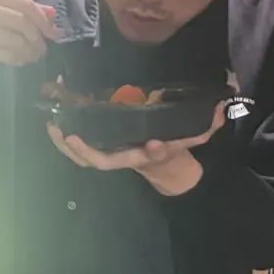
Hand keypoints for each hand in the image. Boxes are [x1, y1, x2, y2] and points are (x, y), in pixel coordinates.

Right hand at [0, 0, 56, 96]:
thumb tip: (53, 14)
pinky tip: (20, 60)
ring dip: (30, 51)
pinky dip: (19, 58)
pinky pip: (9, 54)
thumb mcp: (1, 13)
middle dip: (37, 37)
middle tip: (42, 48)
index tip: (53, 32)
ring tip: (32, 56)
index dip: (42, 19)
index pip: (24, 3)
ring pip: (17, 39)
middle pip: (22, 21)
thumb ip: (26, 11)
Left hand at [48, 104, 225, 195]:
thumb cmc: (176, 146)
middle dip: (84, 151)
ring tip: (52, 125)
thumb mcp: (195, 135)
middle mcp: (127, 156)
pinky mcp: (99, 146)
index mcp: (150, 154)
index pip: (153, 155)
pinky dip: (64, 136)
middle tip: (69, 136)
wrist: (164, 165)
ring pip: (83, 156)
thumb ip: (208, 124)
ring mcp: (110, 153)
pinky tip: (54, 119)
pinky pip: (78, 147)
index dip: (155, 152)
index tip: (156, 145)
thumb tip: (221, 109)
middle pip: (101, 161)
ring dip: (65, 144)